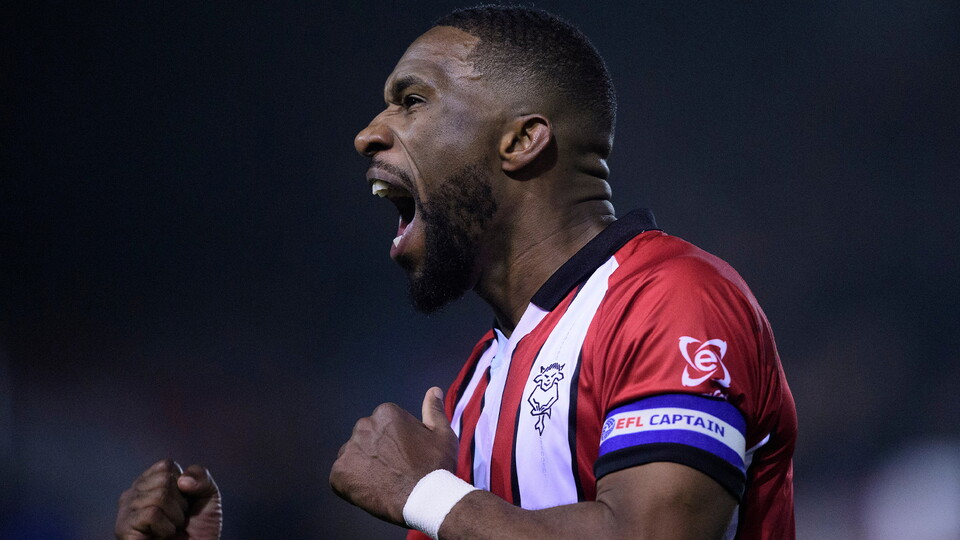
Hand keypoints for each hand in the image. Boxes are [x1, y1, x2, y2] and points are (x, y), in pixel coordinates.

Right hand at [115, 459, 222, 539]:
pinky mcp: (124, 530)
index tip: (183, 505)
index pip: (166, 466)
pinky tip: (162, 538)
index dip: (184, 486)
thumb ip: (201, 477)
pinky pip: (152, 514)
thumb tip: (182, 480)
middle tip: (177, 522)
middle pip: (163, 480)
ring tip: (170, 531)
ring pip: (158, 496)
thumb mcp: (208, 496)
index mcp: (147, 483)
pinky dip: (166, 529)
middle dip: (180, 504)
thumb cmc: (199, 529)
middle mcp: (131, 495)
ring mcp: (125, 513)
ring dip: (175, 518)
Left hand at [330, 387, 457, 525]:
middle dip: (376, 451)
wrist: (426, 499)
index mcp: (386, 412)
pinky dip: (352, 484)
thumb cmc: (436, 466)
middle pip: (366, 438)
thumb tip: (433, 390)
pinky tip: (371, 491)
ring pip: (353, 456)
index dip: (395, 443)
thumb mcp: (442, 434)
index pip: (383, 425)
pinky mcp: (339, 473)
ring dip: (363, 466)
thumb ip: (433, 410)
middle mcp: (364, 425)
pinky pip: (341, 476)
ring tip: (382, 482)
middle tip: (394, 470)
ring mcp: (349, 449)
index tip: (405, 457)